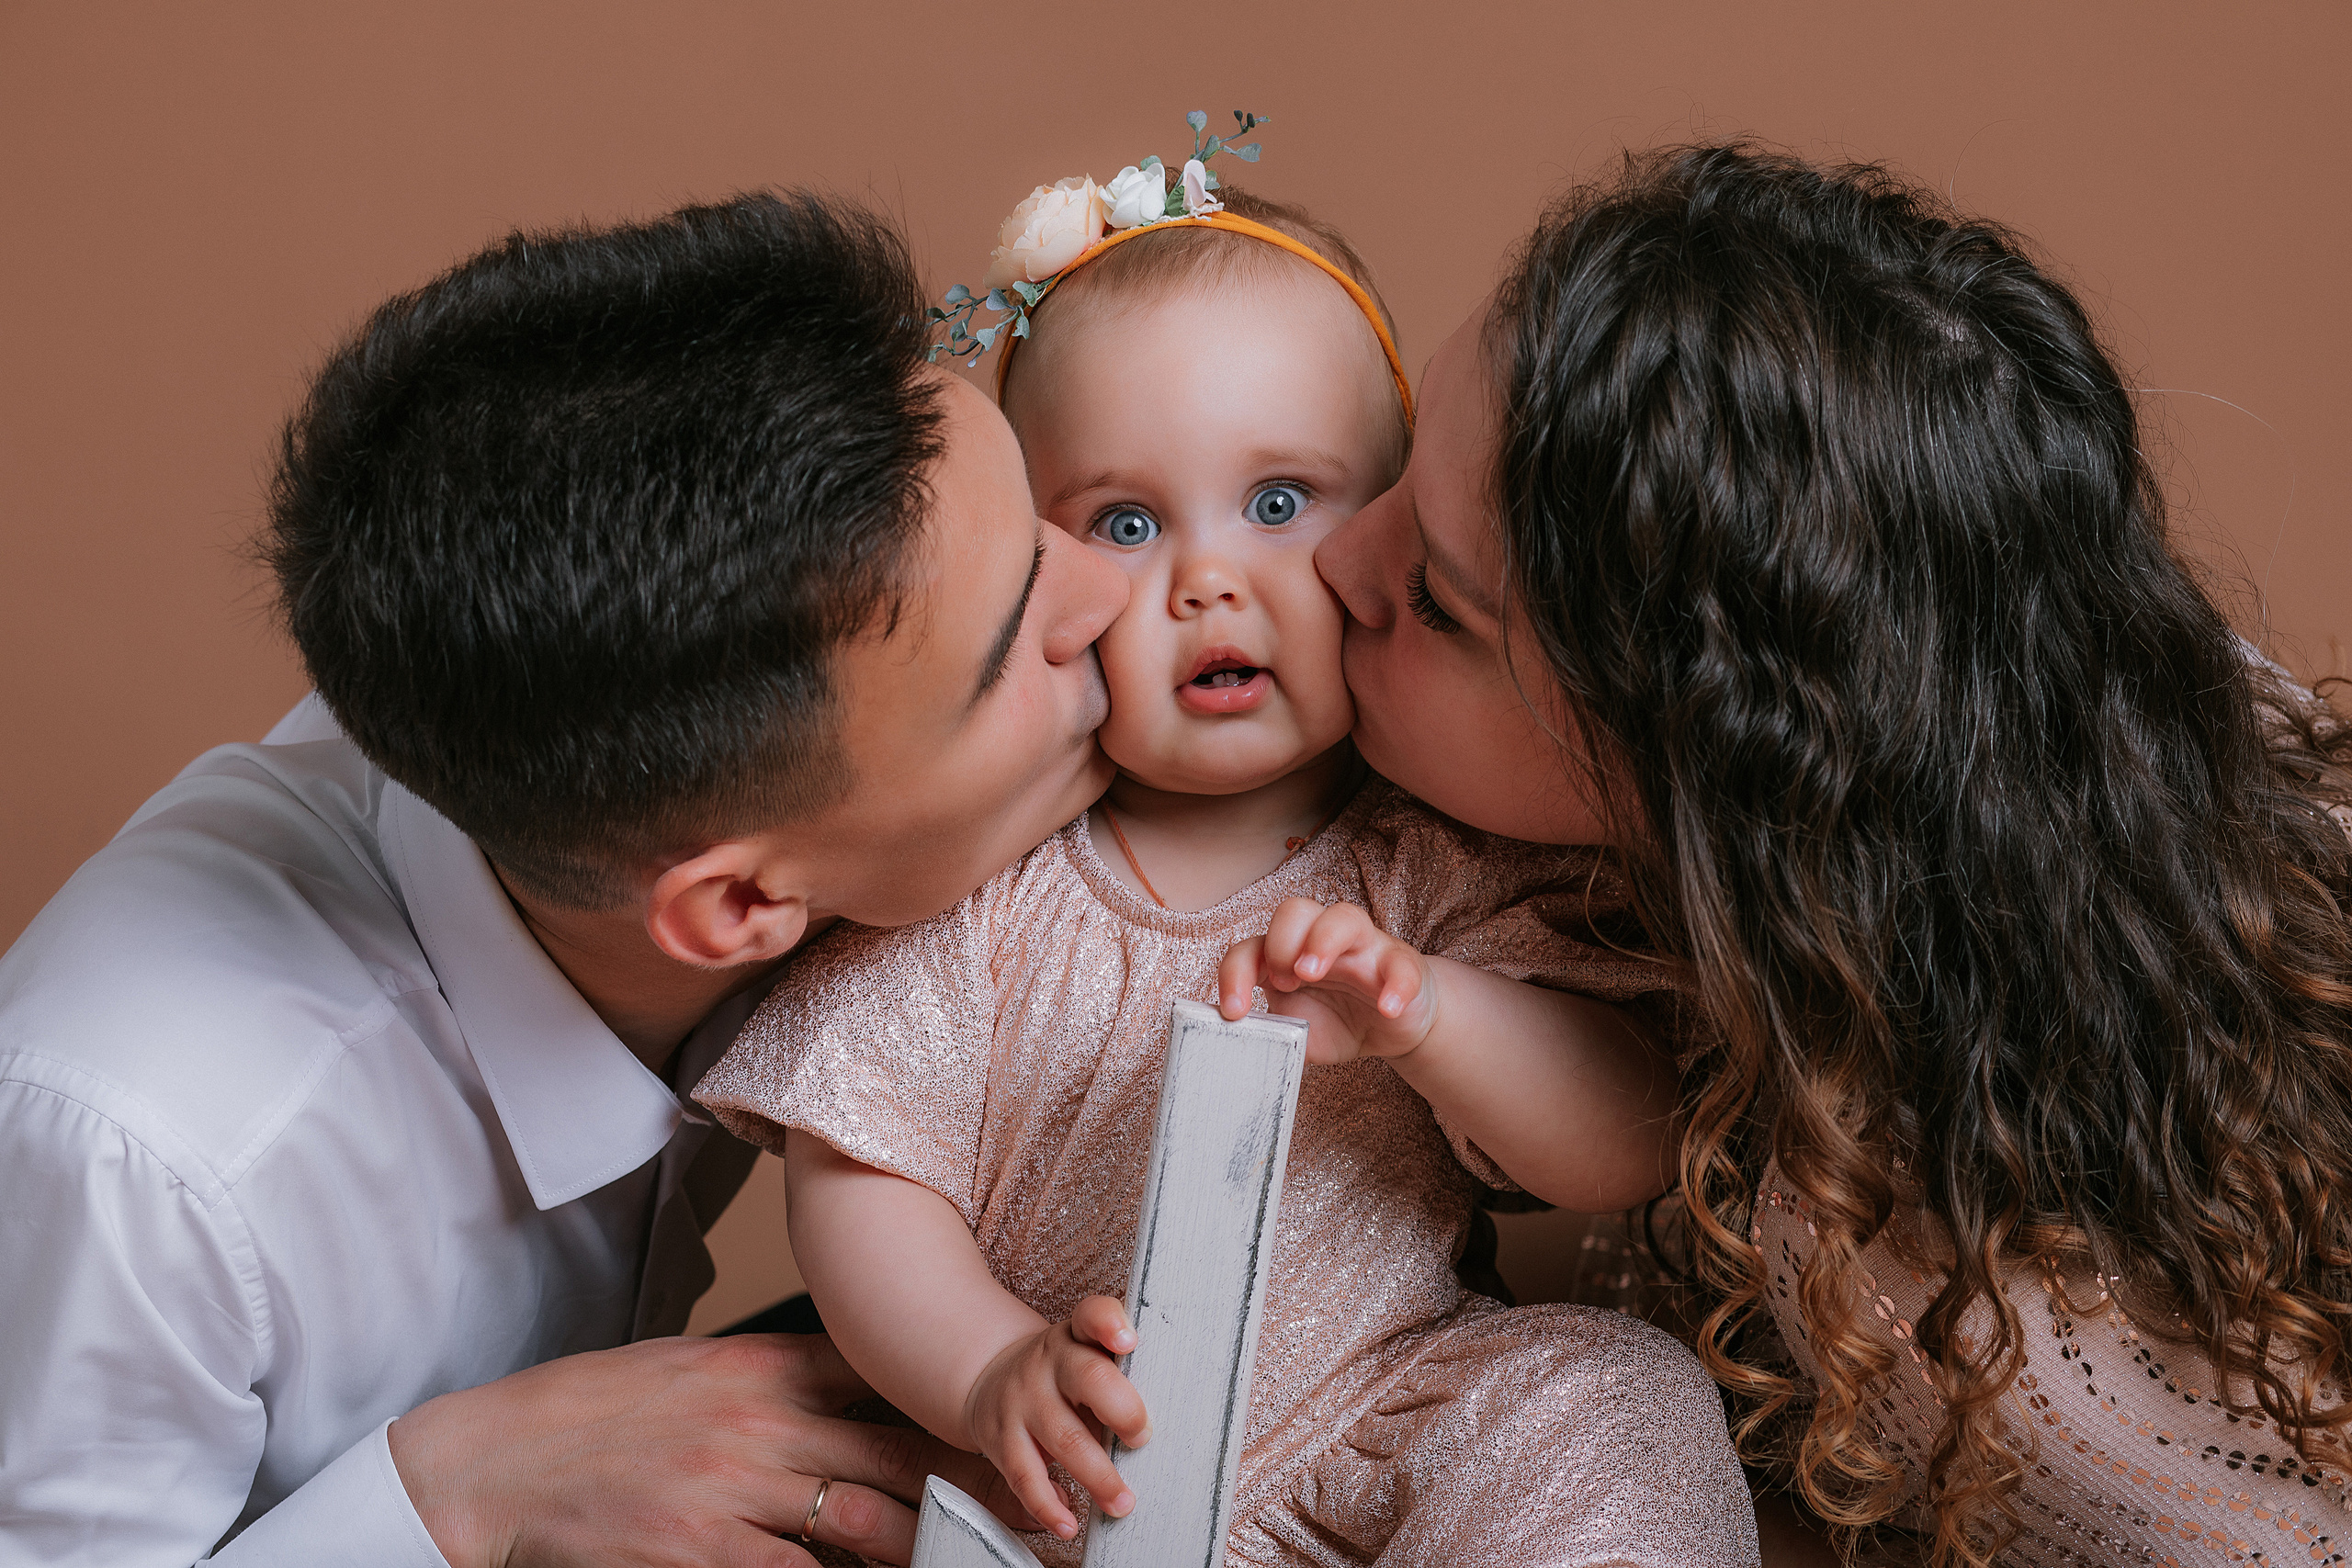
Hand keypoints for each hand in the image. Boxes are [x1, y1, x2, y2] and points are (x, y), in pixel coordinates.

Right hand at [389, 1331, 1035, 1567]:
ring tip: (977, 1555)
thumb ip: (774, 1372)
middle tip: (1031, 1504)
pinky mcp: (702, 1552)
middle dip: (969, 1482)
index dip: (949, 1401)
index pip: (880, 1373)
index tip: (1006, 1421)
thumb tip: (847, 1380)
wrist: (496, 1461)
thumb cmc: (594, 1410)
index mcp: (759, 1362)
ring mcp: (733, 1489)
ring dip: (926, 1544)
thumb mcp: (693, 1363)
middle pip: (895, 1451)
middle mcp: (759, 1420)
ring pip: (866, 1520)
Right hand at [962, 1295, 1149, 1540]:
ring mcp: (1022, 1401)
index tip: (1129, 1340)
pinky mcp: (1002, 1440)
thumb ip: (1122, 1372)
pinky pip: (1025, 1476)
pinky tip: (1069, 1522)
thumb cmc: (1061, 1373)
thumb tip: (1182, 1415)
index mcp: (1075, 1337)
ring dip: (1097, 1476)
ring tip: (1123, 1503)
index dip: (1108, 1324)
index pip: (1091, 1315)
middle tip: (1143, 1438)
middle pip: (1086, 1377)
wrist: (990, 1378)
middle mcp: (1047, 1363)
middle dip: (1121, 1410)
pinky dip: (1048, 1505)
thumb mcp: (1084, 1354)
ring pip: (1062, 1437)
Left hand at [1217, 897, 1437, 1062]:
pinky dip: (1395, 984)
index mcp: (1289, 955)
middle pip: (1295, 910)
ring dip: (1323, 940)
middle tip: (1283, 984)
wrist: (1392, 1029)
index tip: (1235, 1010)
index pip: (1251, 947)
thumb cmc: (1338, 1020)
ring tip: (1311, 974)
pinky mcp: (1401, 964)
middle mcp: (1323, 941)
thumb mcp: (1298, 1034)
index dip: (1236, 973)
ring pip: (1345, 917)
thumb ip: (1271, 1034)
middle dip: (1280, 943)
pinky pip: (1400, 963)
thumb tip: (1239, 1041)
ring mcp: (1364, 947)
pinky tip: (1387, 1008)